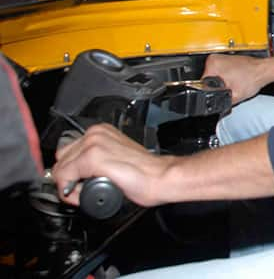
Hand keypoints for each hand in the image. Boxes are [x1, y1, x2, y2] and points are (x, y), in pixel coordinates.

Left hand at [52, 123, 172, 207]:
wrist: (161, 177)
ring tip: (89, 191)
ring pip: (60, 169)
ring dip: (69, 185)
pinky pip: (64, 178)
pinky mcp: (92, 157)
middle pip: (61, 160)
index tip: (81, 184)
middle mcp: (94, 134)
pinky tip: (87, 194)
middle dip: (68, 178)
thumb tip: (75, 173)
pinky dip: (70, 192)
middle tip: (85, 189)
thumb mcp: (114, 157)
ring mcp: (93, 144)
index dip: (71, 173)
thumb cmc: (146, 171)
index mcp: (100, 131)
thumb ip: (95, 159)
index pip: (67, 152)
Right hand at [204, 54, 273, 103]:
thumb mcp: (235, 95)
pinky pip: (221, 72)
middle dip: (218, 87)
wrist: (264, 70)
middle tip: (231, 87)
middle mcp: (215, 58)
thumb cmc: (253, 77)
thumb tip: (217, 107)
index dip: (212, 92)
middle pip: (209, 80)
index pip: (203, 83)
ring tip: (234, 82)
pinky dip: (226, 77)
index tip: (222, 92)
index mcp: (213, 64)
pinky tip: (235, 79)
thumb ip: (222, 102)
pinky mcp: (226, 60)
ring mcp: (221, 58)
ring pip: (215, 76)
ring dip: (222, 82)